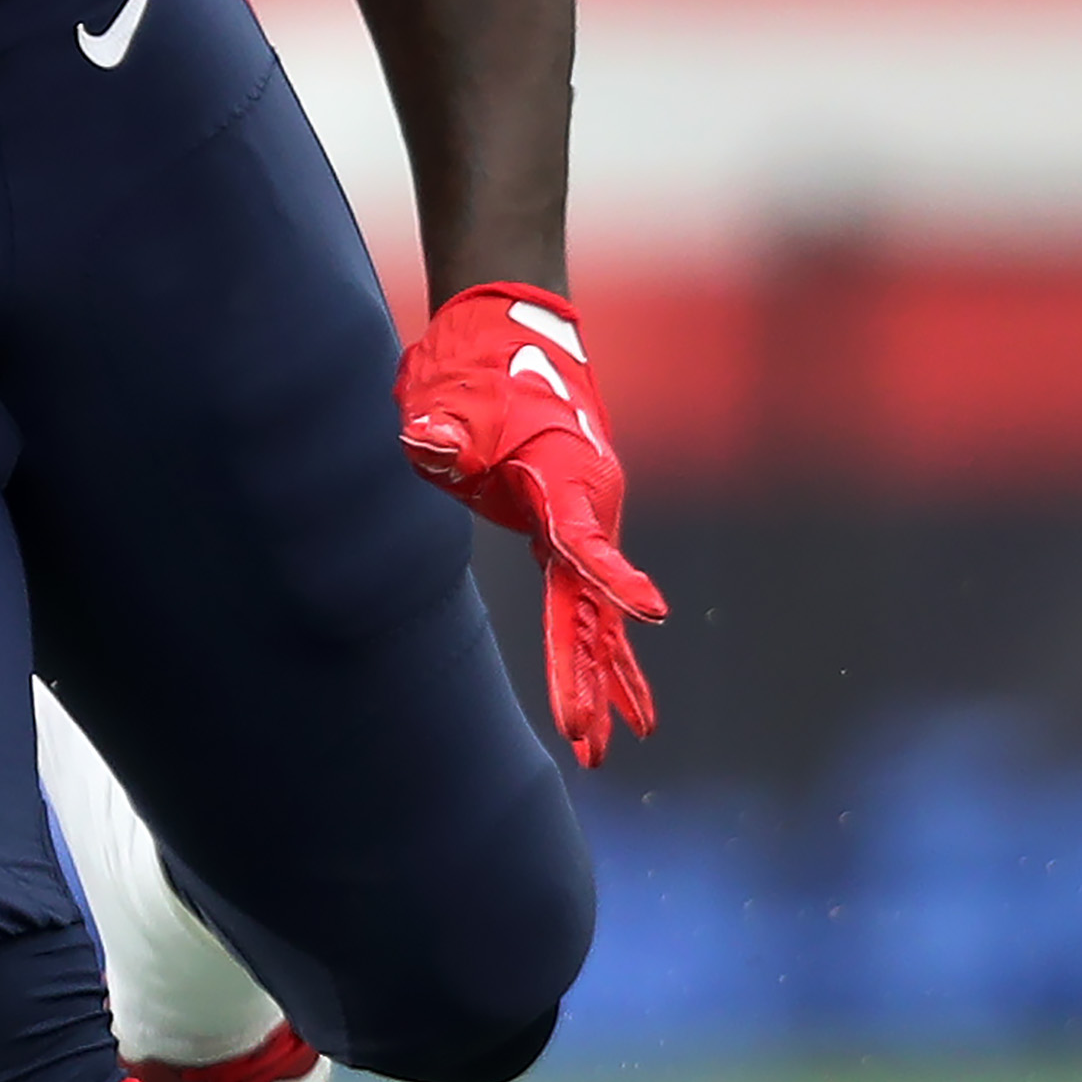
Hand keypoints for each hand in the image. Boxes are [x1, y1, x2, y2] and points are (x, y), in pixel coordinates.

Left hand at [398, 285, 664, 765]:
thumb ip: (445, 427)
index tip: (653, 614)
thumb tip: (427, 442)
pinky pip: (589, 604)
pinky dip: (602, 652)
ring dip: (599, 680)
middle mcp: (586, 508)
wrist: (507, 332)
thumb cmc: (477, 368)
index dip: (615, 577)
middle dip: (590, 677)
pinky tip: (619, 707)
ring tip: (601, 748)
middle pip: (592, 606)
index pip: (588, 540)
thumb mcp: (451, 395)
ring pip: (596, 616)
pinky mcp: (567, 529)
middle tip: (588, 743)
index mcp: (564, 480)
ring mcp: (582, 522)